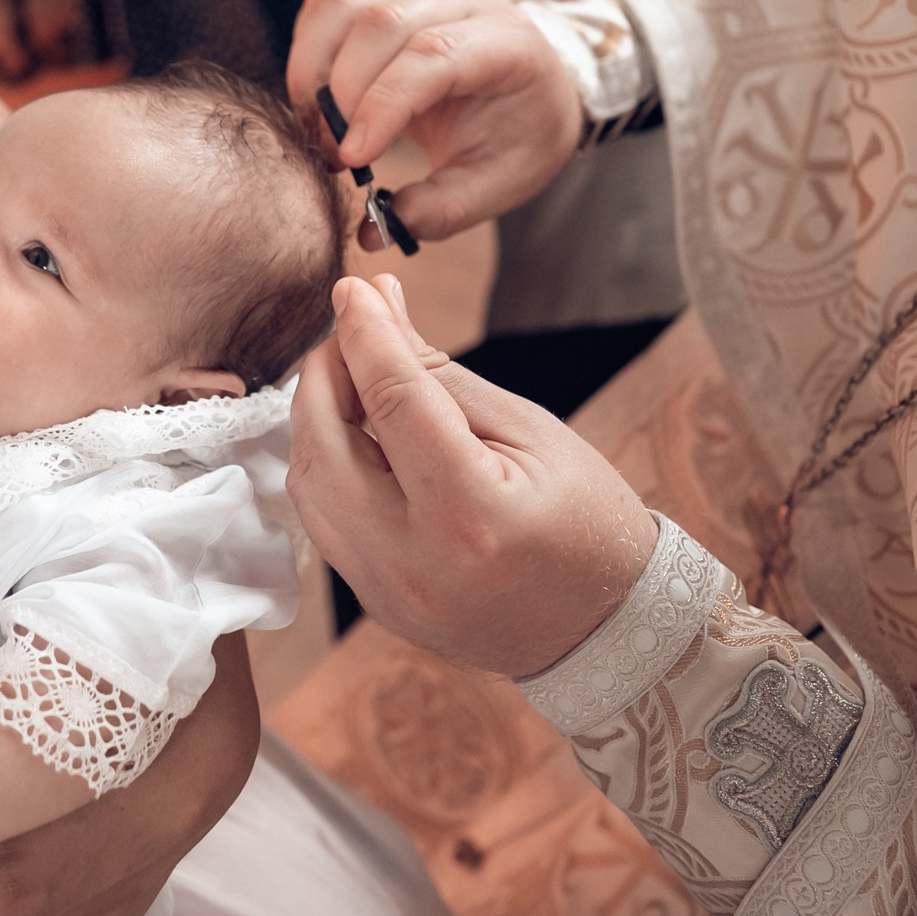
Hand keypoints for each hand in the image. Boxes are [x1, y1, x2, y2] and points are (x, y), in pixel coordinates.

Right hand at [286, 0, 583, 243]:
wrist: (532, 86)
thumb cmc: (521, 133)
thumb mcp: (501, 182)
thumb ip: (442, 209)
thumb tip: (371, 231)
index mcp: (505, 44)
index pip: (433, 54)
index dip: (383, 104)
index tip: (351, 159)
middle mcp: (460, 4)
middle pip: (380, 22)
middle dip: (341, 95)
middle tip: (333, 158)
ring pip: (342, 6)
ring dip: (314, 73)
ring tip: (322, 132)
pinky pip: (326, 9)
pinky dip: (308, 57)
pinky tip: (320, 106)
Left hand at [288, 274, 656, 675]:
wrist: (606, 626)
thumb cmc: (586, 520)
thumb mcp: (529, 432)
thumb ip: (442, 373)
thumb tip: (379, 308)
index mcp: (469, 514)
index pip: (393, 403)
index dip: (365, 335)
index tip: (353, 289)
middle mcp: (415, 562)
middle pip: (326, 448)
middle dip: (324, 375)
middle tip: (346, 330)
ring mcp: (388, 594)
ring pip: (310, 488)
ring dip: (315, 421)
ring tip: (352, 377)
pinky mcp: (377, 605)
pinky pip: (324, 524)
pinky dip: (328, 467)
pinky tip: (356, 435)